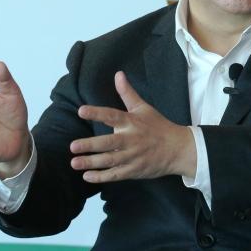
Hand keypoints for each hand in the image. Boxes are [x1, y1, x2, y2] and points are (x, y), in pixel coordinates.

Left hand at [70, 71, 195, 182]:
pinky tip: (87, 176)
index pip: (112, 115)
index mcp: (132, 122)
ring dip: (92, 162)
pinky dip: (102, 177)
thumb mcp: (144, 108)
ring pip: (110, 161)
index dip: (97, 113)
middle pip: (109, 143)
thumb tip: (118, 74)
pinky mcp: (134, 170)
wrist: (178, 150)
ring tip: (74, 163)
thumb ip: (127, 93)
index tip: (81, 111)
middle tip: (72, 146)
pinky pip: (116, 175)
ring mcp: (133, 157)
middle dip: (90, 145)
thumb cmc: (159, 127)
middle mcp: (131, 140)